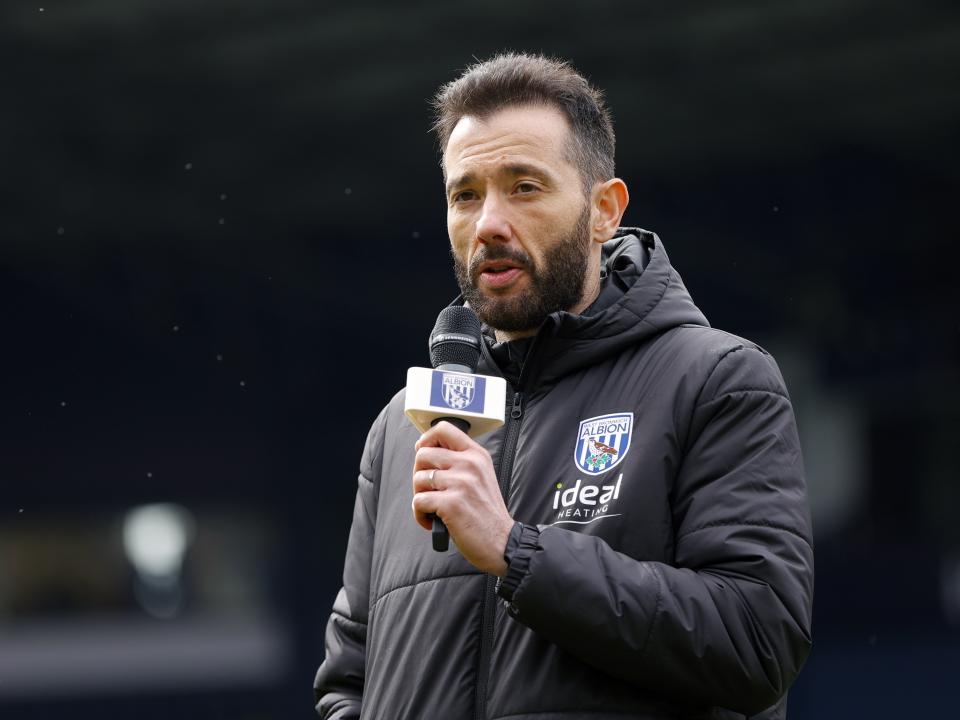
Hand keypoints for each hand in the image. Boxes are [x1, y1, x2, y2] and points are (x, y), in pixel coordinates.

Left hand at [412, 421, 513, 575]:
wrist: (502, 542)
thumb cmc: (487, 513)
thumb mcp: (481, 476)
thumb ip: (460, 461)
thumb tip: (427, 452)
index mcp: (477, 454)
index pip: (443, 429)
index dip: (425, 439)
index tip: (423, 452)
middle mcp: (469, 464)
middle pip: (422, 454)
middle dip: (419, 474)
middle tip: (428, 490)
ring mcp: (461, 483)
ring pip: (418, 478)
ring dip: (420, 496)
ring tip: (432, 507)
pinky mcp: (451, 504)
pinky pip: (418, 502)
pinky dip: (420, 515)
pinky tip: (432, 521)